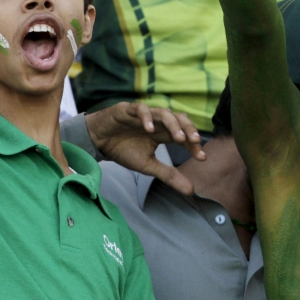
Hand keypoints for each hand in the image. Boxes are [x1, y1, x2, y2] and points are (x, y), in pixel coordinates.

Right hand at [85, 102, 204, 195]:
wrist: (98, 141)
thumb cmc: (124, 150)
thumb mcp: (148, 166)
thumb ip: (169, 175)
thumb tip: (191, 191)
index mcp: (163, 133)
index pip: (184, 135)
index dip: (194, 145)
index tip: (202, 157)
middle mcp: (157, 122)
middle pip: (178, 119)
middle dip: (189, 129)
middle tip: (195, 142)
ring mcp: (144, 114)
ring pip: (163, 112)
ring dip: (173, 124)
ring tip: (179, 138)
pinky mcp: (127, 110)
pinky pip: (140, 109)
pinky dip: (146, 117)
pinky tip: (150, 129)